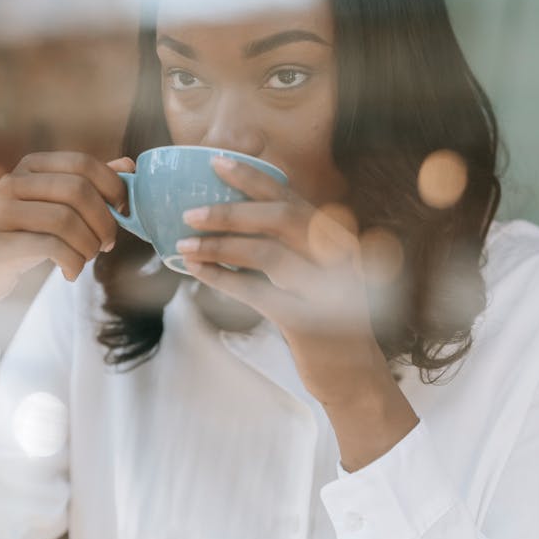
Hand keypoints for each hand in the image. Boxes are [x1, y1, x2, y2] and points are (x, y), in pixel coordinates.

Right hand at [0, 152, 134, 304]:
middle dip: (103, 221)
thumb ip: (91, 186)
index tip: (124, 211)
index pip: (83, 163)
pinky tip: (71, 272)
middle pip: (77, 190)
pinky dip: (72, 262)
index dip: (113, 186)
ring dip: (88, 245)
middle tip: (107, 243)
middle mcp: (12, 182)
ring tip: (87, 258)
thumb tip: (129, 166)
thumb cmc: (28, 236)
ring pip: (64, 219)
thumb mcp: (59, 206)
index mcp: (32, 166)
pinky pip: (49, 247)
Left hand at [177, 157, 378, 404]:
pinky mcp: (307, 321)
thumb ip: (291, 245)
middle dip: (231, 211)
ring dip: (219, 246)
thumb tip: (232, 218)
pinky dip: (223, 279)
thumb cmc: (327, 319)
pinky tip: (198, 273)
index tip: (216, 162)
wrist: (354, 375)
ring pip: (267, 253)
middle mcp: (336, 256)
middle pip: (281, 218)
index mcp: (336, 237)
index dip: (253, 178)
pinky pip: (256, 293)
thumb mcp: (317, 274)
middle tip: (190, 212)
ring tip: (184, 246)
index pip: (292, 197)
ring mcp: (325, 288)